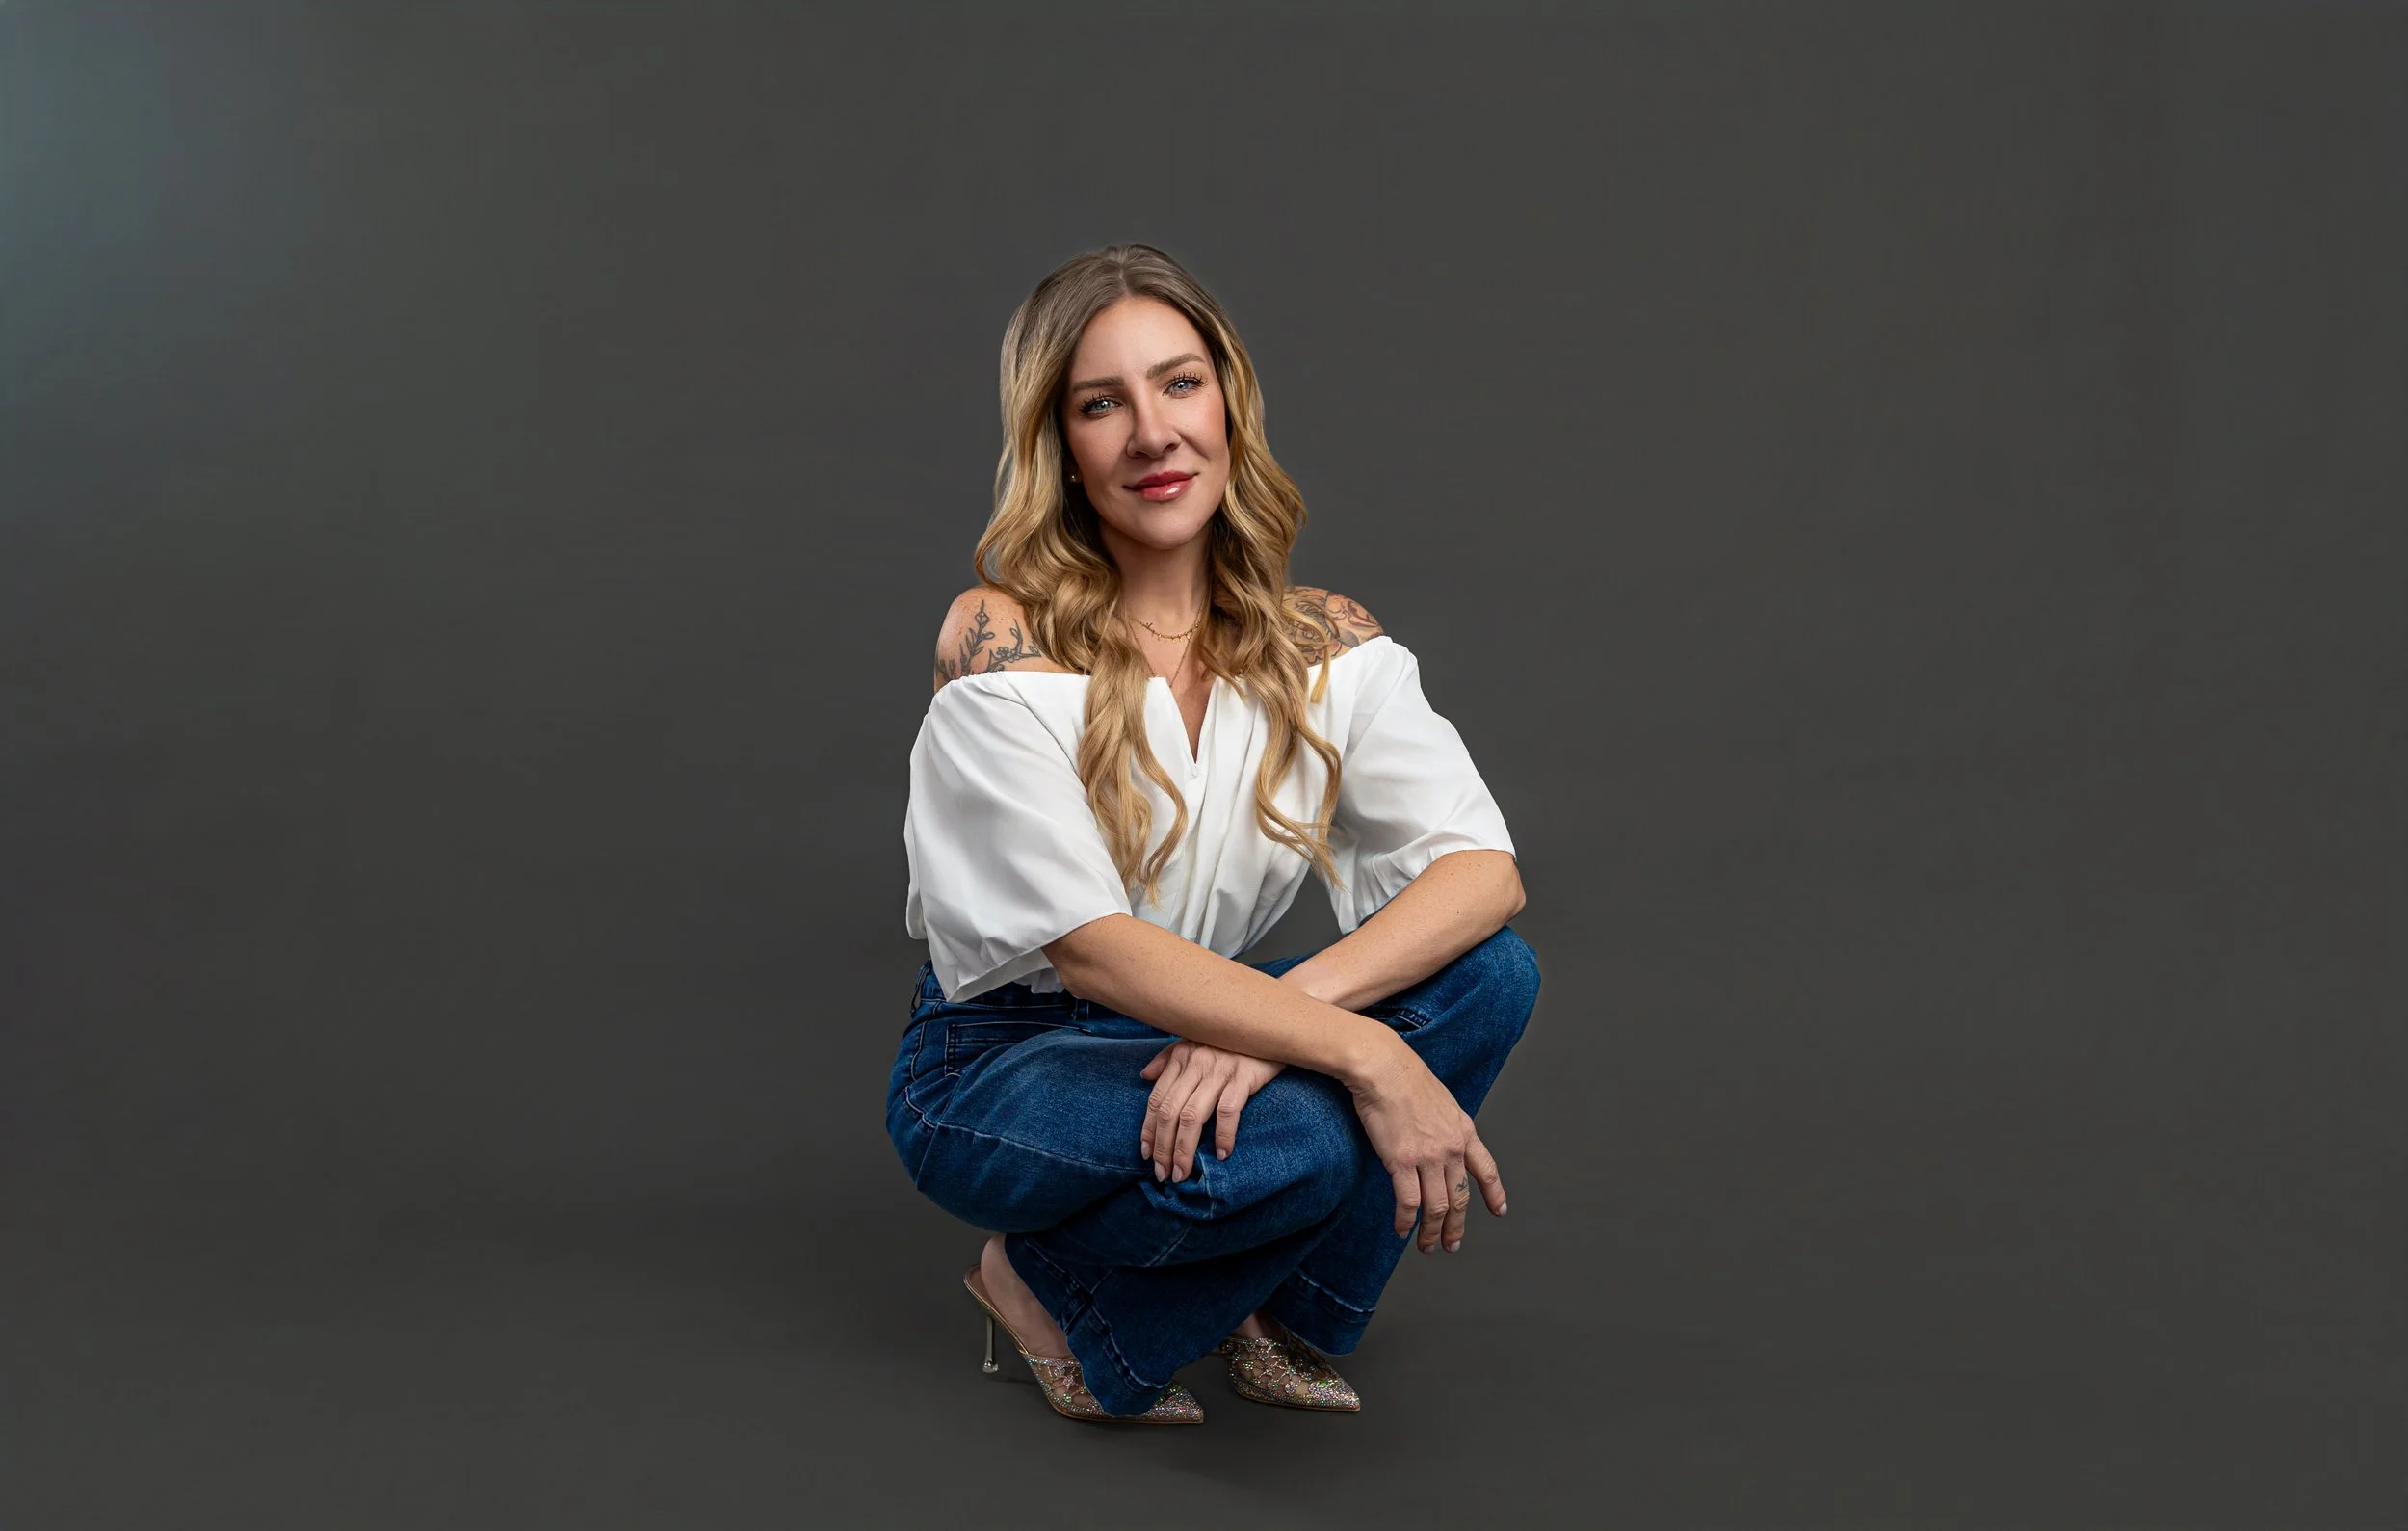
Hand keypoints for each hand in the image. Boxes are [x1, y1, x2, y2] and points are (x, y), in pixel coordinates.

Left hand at [1139, 1039, 1286, 1182]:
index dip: (1148, 1130)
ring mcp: (1220, 1070)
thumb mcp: (1196, 1040)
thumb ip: (1169, 1058)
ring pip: (1192, 1116)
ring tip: (1183, 1173)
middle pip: (1169, 1112)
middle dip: (1163, 1147)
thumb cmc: (1233, 1038)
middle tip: (1164, 1174)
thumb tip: (1144, 1076)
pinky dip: (1222, 1135)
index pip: (1156, 1099)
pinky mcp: (1244, 1076)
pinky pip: (1228, 1111)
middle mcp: (1196, 1063)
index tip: (1147, 1154)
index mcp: (1182, 1057)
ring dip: (1184, 1150)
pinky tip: (1221, 1154)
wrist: (1273, 1023)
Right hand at [1346, 1036, 1507, 1253]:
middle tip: (1452, 1243)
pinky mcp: (1401, 1162)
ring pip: (1436, 1207)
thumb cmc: (1404, 1076)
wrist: (1384, 1067)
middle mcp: (1451, 1148)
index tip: (1499, 1210)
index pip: (1486, 1170)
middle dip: (1457, 1225)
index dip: (1494, 1193)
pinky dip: (1406, 1221)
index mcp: (1463, 1131)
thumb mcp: (1440, 1100)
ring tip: (1427, 1245)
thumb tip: (1439, 1138)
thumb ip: (1445, 1124)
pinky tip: (1402, 1230)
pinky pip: (1409, 1202)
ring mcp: (1428, 1157)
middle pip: (1460, 1197)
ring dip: (1432, 1232)